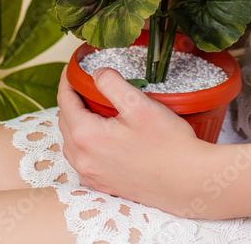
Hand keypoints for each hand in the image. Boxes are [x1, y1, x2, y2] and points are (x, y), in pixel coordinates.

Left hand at [56, 65, 209, 212]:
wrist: (185, 181)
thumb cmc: (167, 144)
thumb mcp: (139, 104)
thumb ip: (112, 84)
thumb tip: (97, 74)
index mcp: (87, 136)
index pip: (65, 102)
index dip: (67, 81)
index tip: (72, 67)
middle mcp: (83, 159)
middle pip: (65, 122)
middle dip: (71, 100)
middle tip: (83, 83)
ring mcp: (92, 175)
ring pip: (71, 142)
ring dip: (75, 122)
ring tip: (90, 106)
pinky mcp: (102, 184)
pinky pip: (82, 159)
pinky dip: (84, 142)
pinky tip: (100, 134)